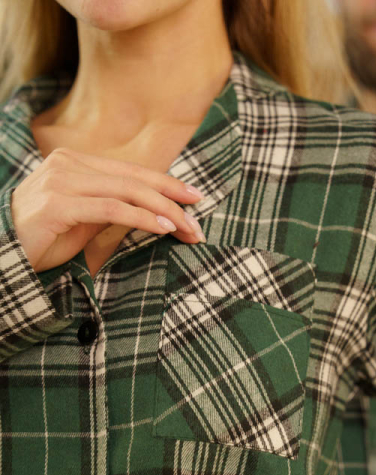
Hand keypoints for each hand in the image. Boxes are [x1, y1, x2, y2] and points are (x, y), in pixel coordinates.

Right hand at [11, 147, 205, 271]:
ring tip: (187, 228)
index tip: (194, 198)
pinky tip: (163, 228)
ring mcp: (62, 181)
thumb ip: (112, 210)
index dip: (166, 184)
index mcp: (75, 163)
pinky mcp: (57, 203)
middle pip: (134, 178)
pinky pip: (111, 209)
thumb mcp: (84, 223)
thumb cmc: (43, 240)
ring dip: (164, 211)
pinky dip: (141, 218)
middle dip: (172, 198)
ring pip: (127, 191)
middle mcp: (68, 164)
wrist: (4, 254)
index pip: (131, 172)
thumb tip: (151, 212)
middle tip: (199, 218)